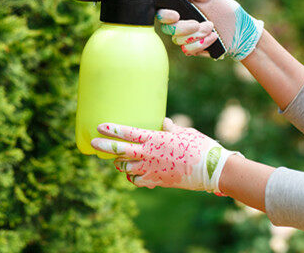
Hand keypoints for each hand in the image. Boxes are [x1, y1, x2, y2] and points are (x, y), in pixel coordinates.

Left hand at [91, 118, 240, 193]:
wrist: (210, 170)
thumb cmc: (200, 147)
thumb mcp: (185, 132)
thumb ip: (171, 129)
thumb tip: (164, 123)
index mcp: (154, 139)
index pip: (127, 133)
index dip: (112, 129)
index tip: (99, 127)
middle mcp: (148, 154)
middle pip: (120, 151)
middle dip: (104, 146)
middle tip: (93, 143)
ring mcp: (151, 169)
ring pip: (125, 168)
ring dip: (120, 164)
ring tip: (118, 161)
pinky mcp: (156, 181)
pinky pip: (138, 181)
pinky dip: (135, 178)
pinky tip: (136, 175)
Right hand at [156, 0, 263, 60]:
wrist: (242, 31)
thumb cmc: (228, 11)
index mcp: (183, 9)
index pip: (162, 14)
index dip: (166, 15)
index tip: (176, 15)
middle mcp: (182, 23)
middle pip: (168, 29)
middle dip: (185, 27)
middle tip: (201, 23)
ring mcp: (187, 37)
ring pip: (178, 40)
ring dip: (197, 35)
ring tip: (212, 29)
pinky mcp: (194, 49)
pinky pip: (188, 50)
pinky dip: (201, 44)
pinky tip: (213, 38)